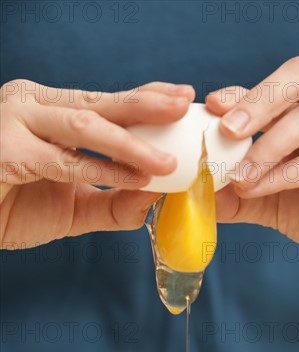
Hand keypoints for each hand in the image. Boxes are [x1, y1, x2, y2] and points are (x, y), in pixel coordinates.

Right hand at [0, 79, 194, 247]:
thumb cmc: (17, 207)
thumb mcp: (77, 205)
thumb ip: (114, 201)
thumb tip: (158, 195)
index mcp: (50, 113)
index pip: (104, 101)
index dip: (144, 98)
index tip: (182, 97)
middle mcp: (32, 107)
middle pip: (98, 103)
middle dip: (145, 105)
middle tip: (182, 105)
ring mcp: (15, 121)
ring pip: (84, 125)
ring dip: (130, 143)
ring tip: (167, 160)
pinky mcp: (4, 148)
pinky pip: (62, 160)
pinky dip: (102, 170)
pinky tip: (135, 178)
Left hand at [206, 57, 298, 261]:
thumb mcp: (276, 201)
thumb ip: (240, 195)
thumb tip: (196, 191)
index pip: (279, 87)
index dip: (244, 92)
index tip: (211, 106)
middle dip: (258, 99)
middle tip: (226, 127)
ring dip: (268, 144)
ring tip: (238, 174)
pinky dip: (284, 174)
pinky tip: (257, 189)